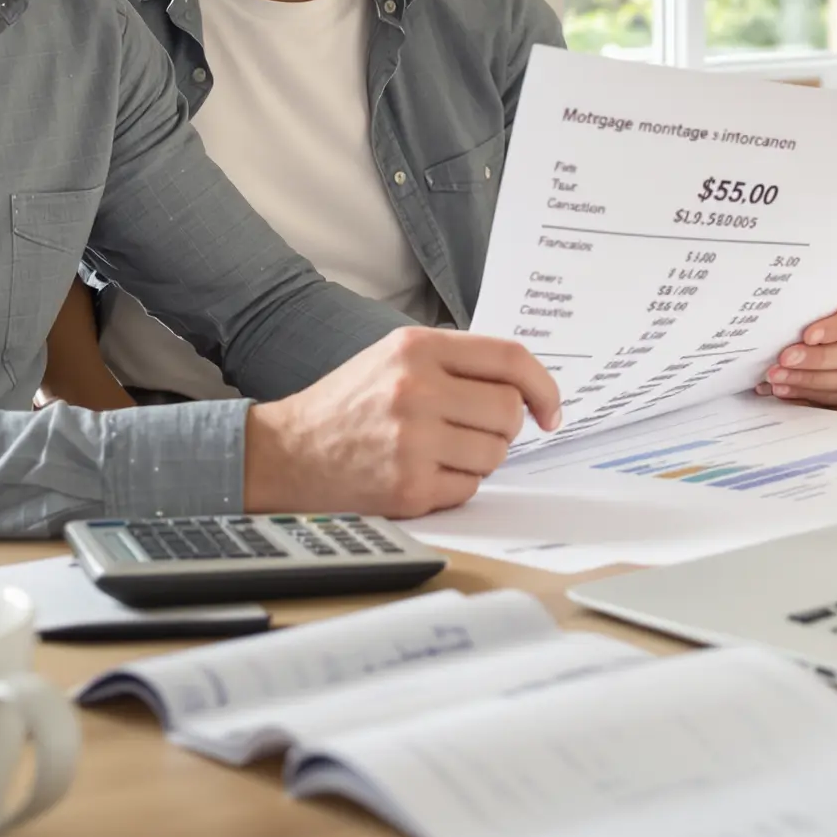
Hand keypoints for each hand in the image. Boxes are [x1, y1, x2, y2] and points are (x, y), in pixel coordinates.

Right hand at [243, 327, 562, 517]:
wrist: (288, 453)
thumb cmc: (348, 405)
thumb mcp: (393, 357)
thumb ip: (454, 362)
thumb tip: (523, 386)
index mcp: (416, 348)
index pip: (509, 358)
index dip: (542, 386)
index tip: (549, 410)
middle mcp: (416, 389)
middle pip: (508, 412)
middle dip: (503, 427)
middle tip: (475, 430)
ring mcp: (413, 441)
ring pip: (494, 454)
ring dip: (478, 458)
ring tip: (438, 449)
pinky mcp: (409, 487)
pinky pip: (469, 488)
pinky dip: (455, 485)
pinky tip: (422, 472)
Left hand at [756, 287, 836, 408]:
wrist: (814, 320)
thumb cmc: (813, 304)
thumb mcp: (812, 296)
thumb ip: (806, 306)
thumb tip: (780, 321)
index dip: (835, 328)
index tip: (807, 336)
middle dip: (816, 359)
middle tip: (785, 359)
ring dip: (808, 380)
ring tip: (778, 377)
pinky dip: (808, 394)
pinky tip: (785, 389)